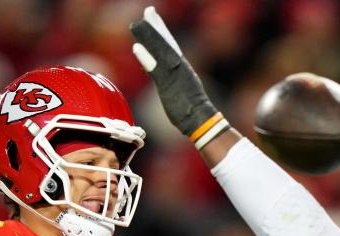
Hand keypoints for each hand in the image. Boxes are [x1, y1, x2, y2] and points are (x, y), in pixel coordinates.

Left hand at [130, 6, 217, 136]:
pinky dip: (146, 57)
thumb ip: (173, 83)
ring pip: (161, 51)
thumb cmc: (193, 112)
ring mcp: (175, 75)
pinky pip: (156, 69)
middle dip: (157, 26)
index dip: (162, 31)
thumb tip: (167, 81)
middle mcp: (180, 67)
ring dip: (148, 37)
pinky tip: (136, 47)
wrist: (203, 121)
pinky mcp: (169, 85)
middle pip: (167, 42)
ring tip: (136, 25)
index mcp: (183, 69)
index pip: (171, 46)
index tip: (154, 18)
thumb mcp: (182, 93)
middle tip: (148, 11)